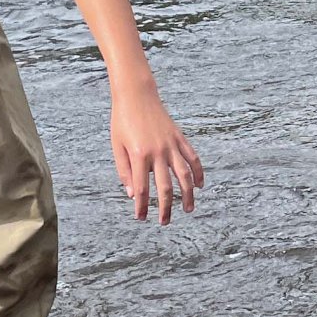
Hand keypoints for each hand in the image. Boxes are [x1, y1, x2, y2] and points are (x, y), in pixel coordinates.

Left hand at [111, 91, 204, 225]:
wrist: (136, 95)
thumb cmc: (122, 121)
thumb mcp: (117, 147)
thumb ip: (124, 172)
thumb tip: (132, 195)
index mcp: (139, 155)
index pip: (142, 188)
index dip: (141, 206)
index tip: (141, 218)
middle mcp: (158, 152)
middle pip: (165, 187)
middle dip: (166, 207)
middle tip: (164, 222)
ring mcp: (171, 145)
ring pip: (184, 175)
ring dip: (188, 195)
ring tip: (189, 209)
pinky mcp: (180, 138)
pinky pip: (193, 158)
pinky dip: (198, 172)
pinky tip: (199, 185)